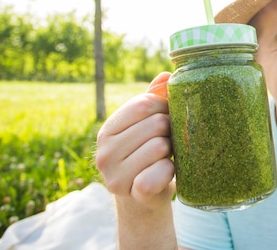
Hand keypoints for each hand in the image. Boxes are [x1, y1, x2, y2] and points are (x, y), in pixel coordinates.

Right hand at [96, 72, 174, 210]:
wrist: (144, 200)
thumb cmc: (148, 156)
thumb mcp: (147, 126)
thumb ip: (153, 99)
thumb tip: (167, 76)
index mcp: (107, 130)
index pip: (143, 104)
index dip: (164, 106)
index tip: (169, 116)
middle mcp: (104, 152)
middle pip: (155, 124)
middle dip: (170, 130)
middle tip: (169, 142)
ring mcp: (115, 175)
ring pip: (160, 146)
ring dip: (171, 151)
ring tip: (165, 157)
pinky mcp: (131, 193)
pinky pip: (160, 172)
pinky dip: (170, 171)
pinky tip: (166, 173)